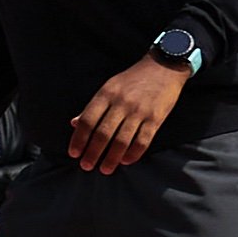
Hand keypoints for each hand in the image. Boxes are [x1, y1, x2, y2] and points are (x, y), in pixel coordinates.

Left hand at [65, 57, 188, 170]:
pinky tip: (125, 162)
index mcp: (106, 94)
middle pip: (103, 133)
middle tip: (86, 166)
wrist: (163, 67)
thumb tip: (74, 124)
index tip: (74, 153)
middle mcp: (121, 103)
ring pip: (122, 141)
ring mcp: (139, 111)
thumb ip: (93, 106)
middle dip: (92, 153)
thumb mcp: (109, 87)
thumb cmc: (132, 80)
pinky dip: (133, 154)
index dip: (79, 139)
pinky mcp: (156, 118)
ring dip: (111, 158)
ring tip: (104, 169)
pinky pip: (142, 141)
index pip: (87, 120)